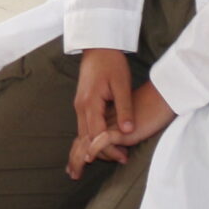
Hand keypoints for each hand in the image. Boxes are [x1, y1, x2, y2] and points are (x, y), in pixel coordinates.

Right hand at [68, 50, 172, 178]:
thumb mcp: (122, 84)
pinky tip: (97, 145)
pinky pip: (84, 126)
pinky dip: (90, 138)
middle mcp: (81, 106)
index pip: (97, 134)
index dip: (108, 148)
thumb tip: (128, 131)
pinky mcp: (82, 103)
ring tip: (105, 162)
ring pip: (83, 133)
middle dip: (100, 153)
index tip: (122, 158)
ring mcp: (79, 105)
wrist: (98, 45)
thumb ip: (125, 108)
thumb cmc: (111, 62)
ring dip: (93, 148)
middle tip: (118, 162)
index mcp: (90, 103)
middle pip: (87, 137)